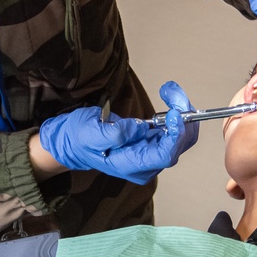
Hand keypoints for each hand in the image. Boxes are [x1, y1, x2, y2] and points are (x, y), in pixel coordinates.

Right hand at [38, 82, 198, 184]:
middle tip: (173, 93)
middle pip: (177, 146)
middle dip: (182, 118)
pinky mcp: (152, 143)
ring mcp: (150, 155)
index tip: (174, 114)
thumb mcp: (91, 133)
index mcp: (130, 165)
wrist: (74, 141)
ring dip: (182, 111)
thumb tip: (139, 128)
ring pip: (180, 137)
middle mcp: (146, 165)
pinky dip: (176, 112)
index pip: (164, 156)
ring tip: (170, 90)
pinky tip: (168, 95)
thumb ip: (115, 134)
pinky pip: (174, 130)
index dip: (175, 136)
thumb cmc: (80, 137)